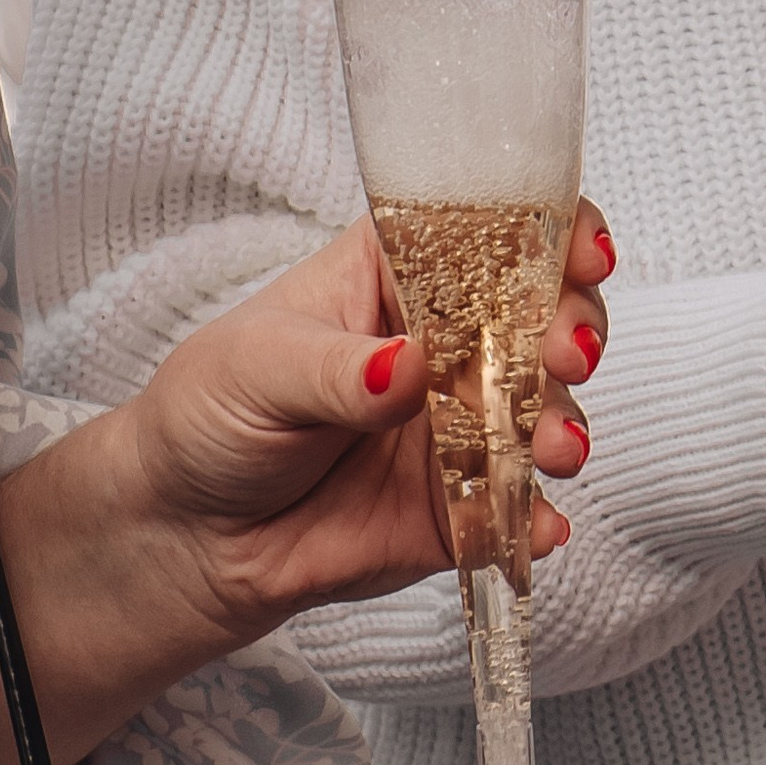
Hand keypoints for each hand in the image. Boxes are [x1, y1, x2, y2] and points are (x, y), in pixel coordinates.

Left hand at [120, 200, 614, 634]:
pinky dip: (537, 517)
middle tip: (565, 357)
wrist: (183, 536)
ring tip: (550, 451)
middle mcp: (447, 342)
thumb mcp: (256, 369)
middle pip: (545, 314)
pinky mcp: (464, 503)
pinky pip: (519, 507)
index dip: (554, 229)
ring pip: (546, 410)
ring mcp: (463, 423)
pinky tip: (537, 526)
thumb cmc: (208, 416)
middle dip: (574, 329)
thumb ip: (338, 370)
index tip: (582, 253)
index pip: (494, 228)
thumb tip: (409, 367)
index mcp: (399, 275)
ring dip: (563, 425)